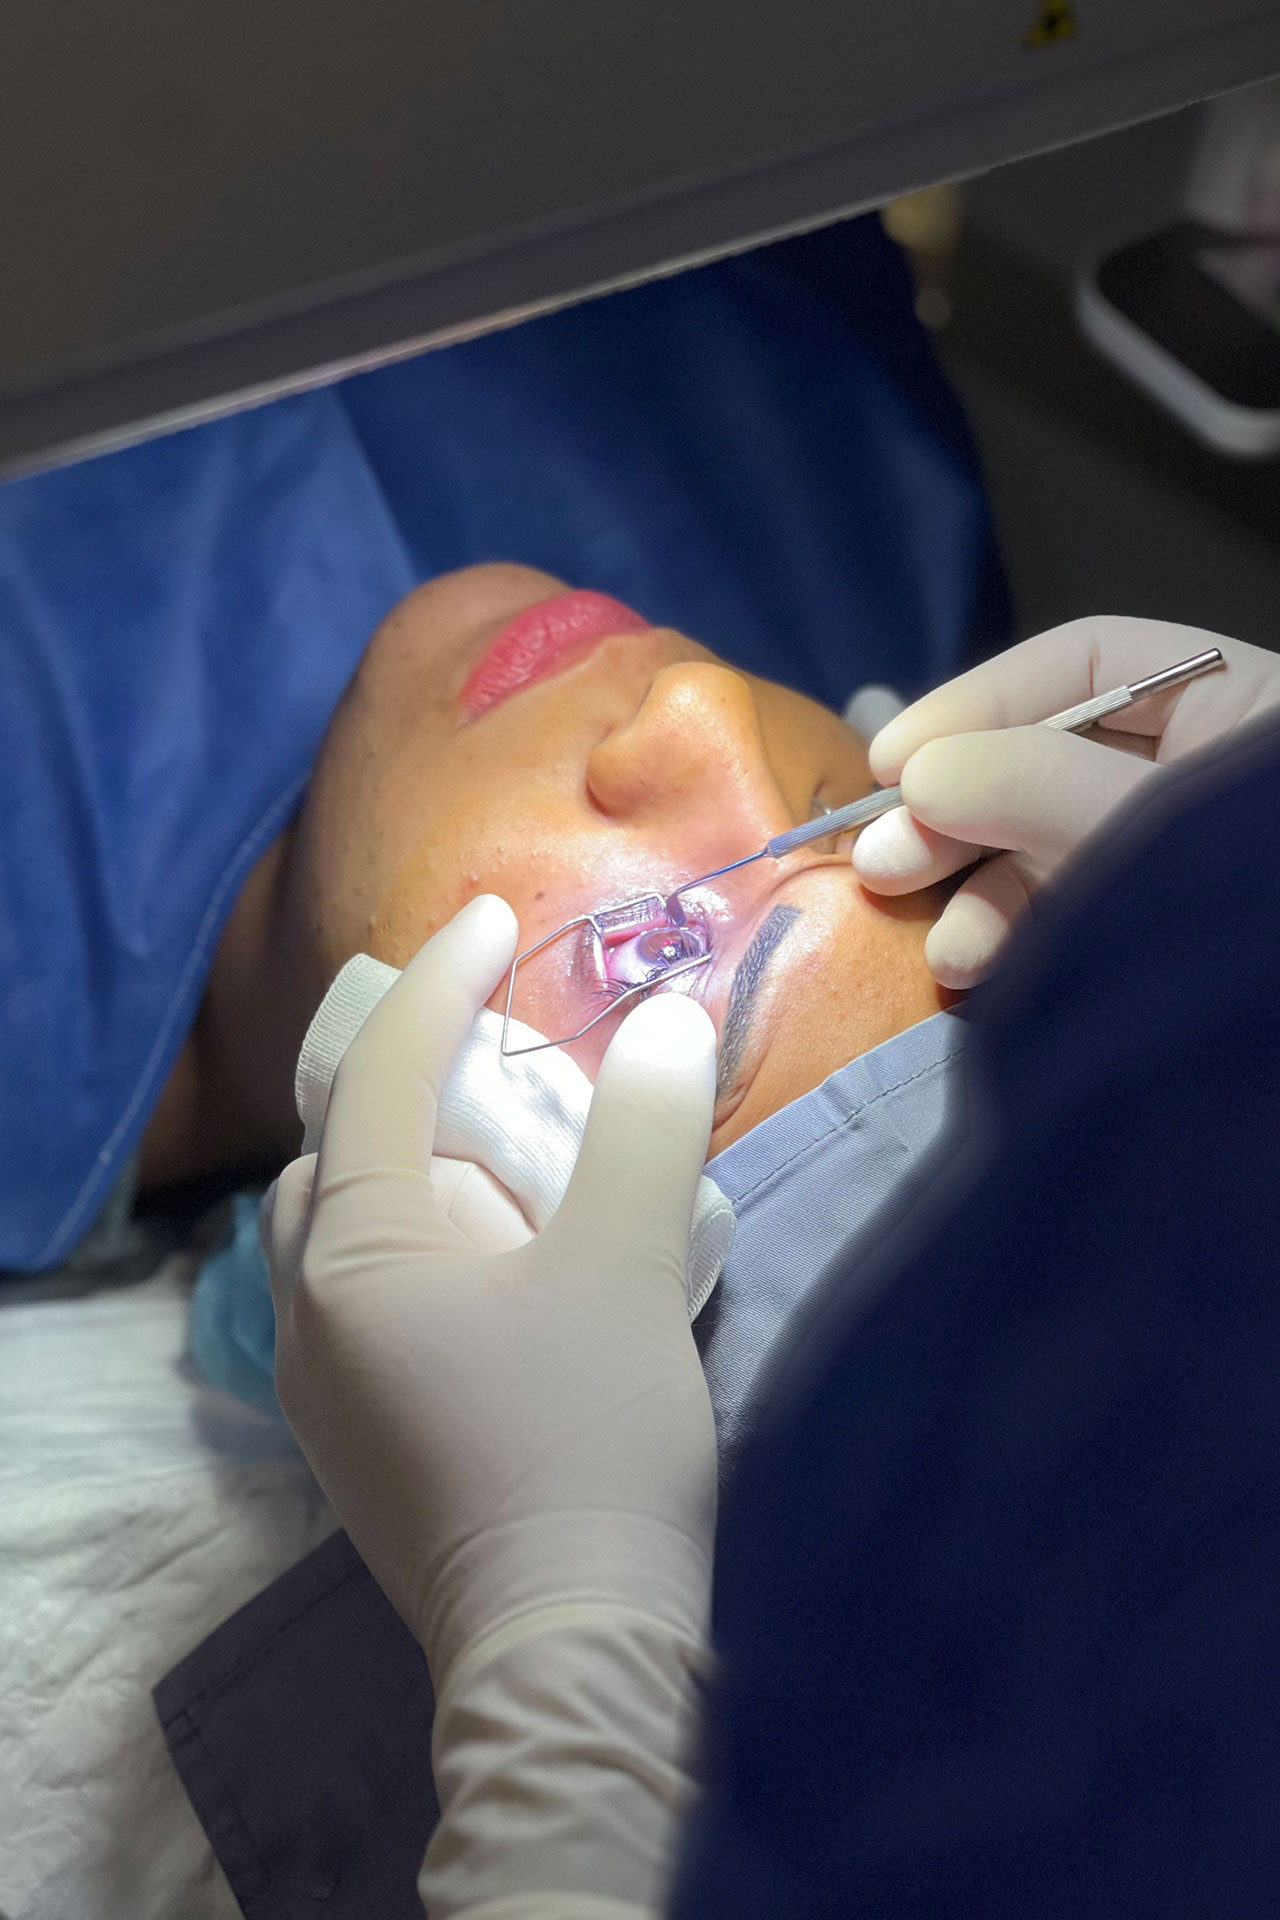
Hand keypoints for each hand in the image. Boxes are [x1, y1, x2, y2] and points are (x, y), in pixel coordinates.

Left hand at [268, 894, 717, 1680]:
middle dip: (419, 1080)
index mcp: (351, 1253)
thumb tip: (662, 1020)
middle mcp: (308, 1312)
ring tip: (524, 1162)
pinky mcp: (365, 1439)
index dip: (441, 979)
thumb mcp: (625, 1267)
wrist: (570, 1654)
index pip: (384, 1075)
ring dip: (425, 1171)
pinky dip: (432, 1246)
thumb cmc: (588, 1445)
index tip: (498, 918)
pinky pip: (375, 1295)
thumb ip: (641, 1129)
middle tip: (512, 1055)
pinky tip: (513, 1266)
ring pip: (354, 1228)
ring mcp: (326, 1386)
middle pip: (344, 1149)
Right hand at [852, 617, 1279, 987]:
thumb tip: (918, 774)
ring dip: (975, 889)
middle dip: (958, 808)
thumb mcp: (1152, 831)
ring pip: (1042, 844)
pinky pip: (1060, 913)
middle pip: (1047, 754)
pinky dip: (1007, 935)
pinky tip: (971, 969)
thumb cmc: (1261, 915)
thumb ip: (1036, 786)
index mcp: (1237, 707)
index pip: (1087, 665)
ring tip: (937, 945)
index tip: (890, 762)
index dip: (978, 702)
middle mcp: (1202, 775)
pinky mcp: (1151, 938)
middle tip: (879, 859)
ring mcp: (1173, 863)